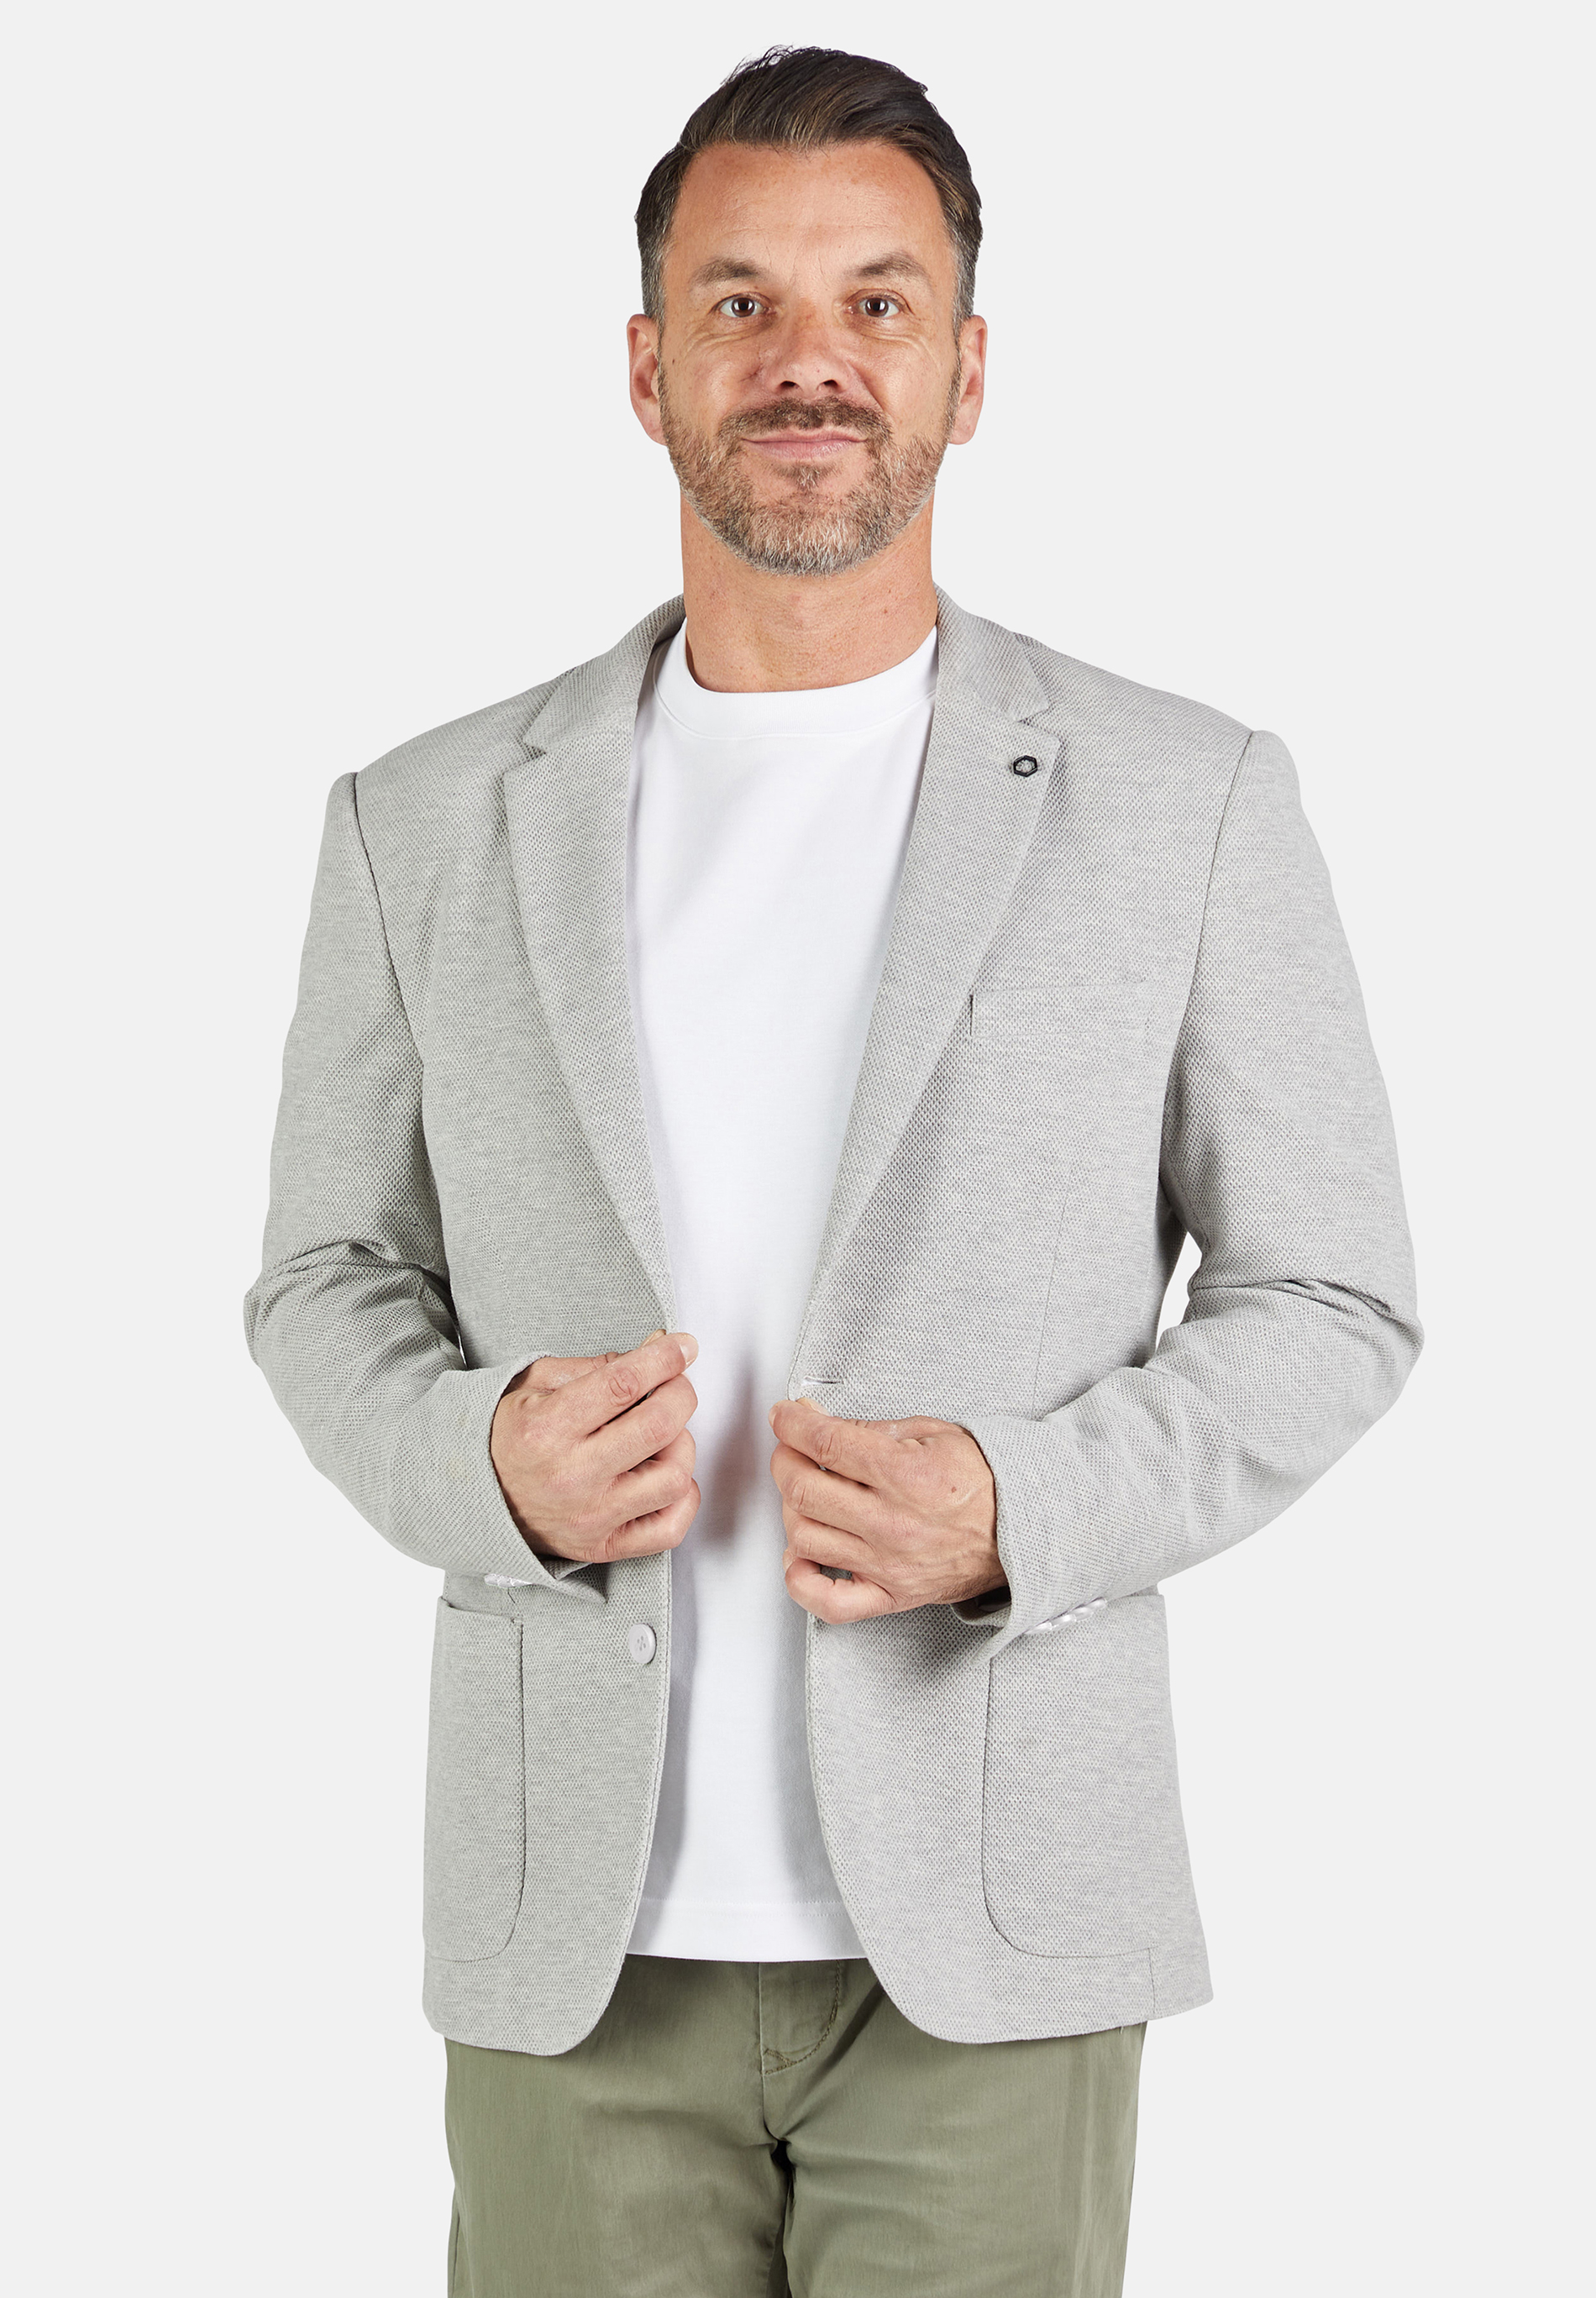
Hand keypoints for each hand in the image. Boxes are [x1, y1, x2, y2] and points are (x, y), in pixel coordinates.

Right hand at [490, 1331, 699, 1563]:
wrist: (475, 1499)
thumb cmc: (506, 1438)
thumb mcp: (533, 1384)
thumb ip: (595, 1365)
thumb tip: (654, 1349)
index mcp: (546, 1428)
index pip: (622, 1384)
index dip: (663, 1358)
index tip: (682, 1346)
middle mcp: (570, 1476)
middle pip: (658, 1427)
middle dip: (680, 1393)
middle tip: (675, 1384)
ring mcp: (590, 1516)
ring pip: (673, 1478)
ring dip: (681, 1446)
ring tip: (662, 1435)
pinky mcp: (603, 1545)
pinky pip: (670, 1528)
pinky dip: (683, 1497)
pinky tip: (665, 1475)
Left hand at [767, 1399, 1004, 1622]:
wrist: (1021, 1528)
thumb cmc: (981, 1480)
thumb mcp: (930, 1433)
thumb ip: (869, 1429)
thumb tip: (817, 1421)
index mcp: (906, 1474)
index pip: (825, 1444)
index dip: (791, 1424)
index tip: (784, 1417)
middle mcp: (893, 1523)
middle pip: (803, 1490)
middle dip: (784, 1460)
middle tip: (791, 1450)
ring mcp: (888, 1564)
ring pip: (804, 1537)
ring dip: (790, 1509)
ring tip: (804, 1494)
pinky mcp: (890, 1595)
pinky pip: (827, 1602)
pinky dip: (801, 1580)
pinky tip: (801, 1555)